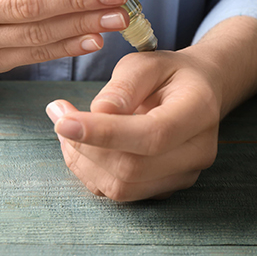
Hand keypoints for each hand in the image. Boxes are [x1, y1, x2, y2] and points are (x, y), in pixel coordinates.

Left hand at [45, 16, 256, 201]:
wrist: (197, 92)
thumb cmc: (167, 73)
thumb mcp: (145, 63)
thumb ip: (124, 86)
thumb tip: (98, 113)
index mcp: (198, 110)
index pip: (152, 134)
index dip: (104, 134)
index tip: (63, 122)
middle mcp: (197, 151)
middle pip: (132, 168)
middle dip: (85, 146)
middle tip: (58, 113)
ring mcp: (183, 175)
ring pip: (121, 187)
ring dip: (82, 161)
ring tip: (66, 126)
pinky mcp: (164, 188)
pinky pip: (120, 192)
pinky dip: (90, 171)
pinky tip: (80, 144)